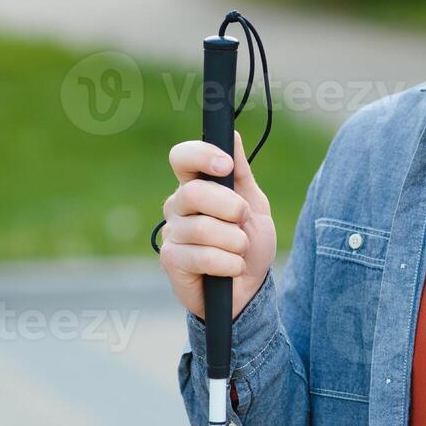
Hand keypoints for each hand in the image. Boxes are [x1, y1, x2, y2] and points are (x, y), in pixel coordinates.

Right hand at [160, 130, 276, 321]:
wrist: (249, 289)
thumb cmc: (249, 245)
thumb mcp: (254, 205)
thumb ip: (241, 173)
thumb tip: (231, 135)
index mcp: (195, 186)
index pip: (182, 157)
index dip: (201, 156)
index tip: (226, 166)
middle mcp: (177, 206)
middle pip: (194, 192)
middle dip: (230, 207)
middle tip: (244, 219)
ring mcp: (172, 233)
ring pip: (203, 228)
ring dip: (235, 241)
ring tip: (239, 250)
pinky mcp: (171, 261)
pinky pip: (203, 256)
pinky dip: (229, 263)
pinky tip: (232, 269)